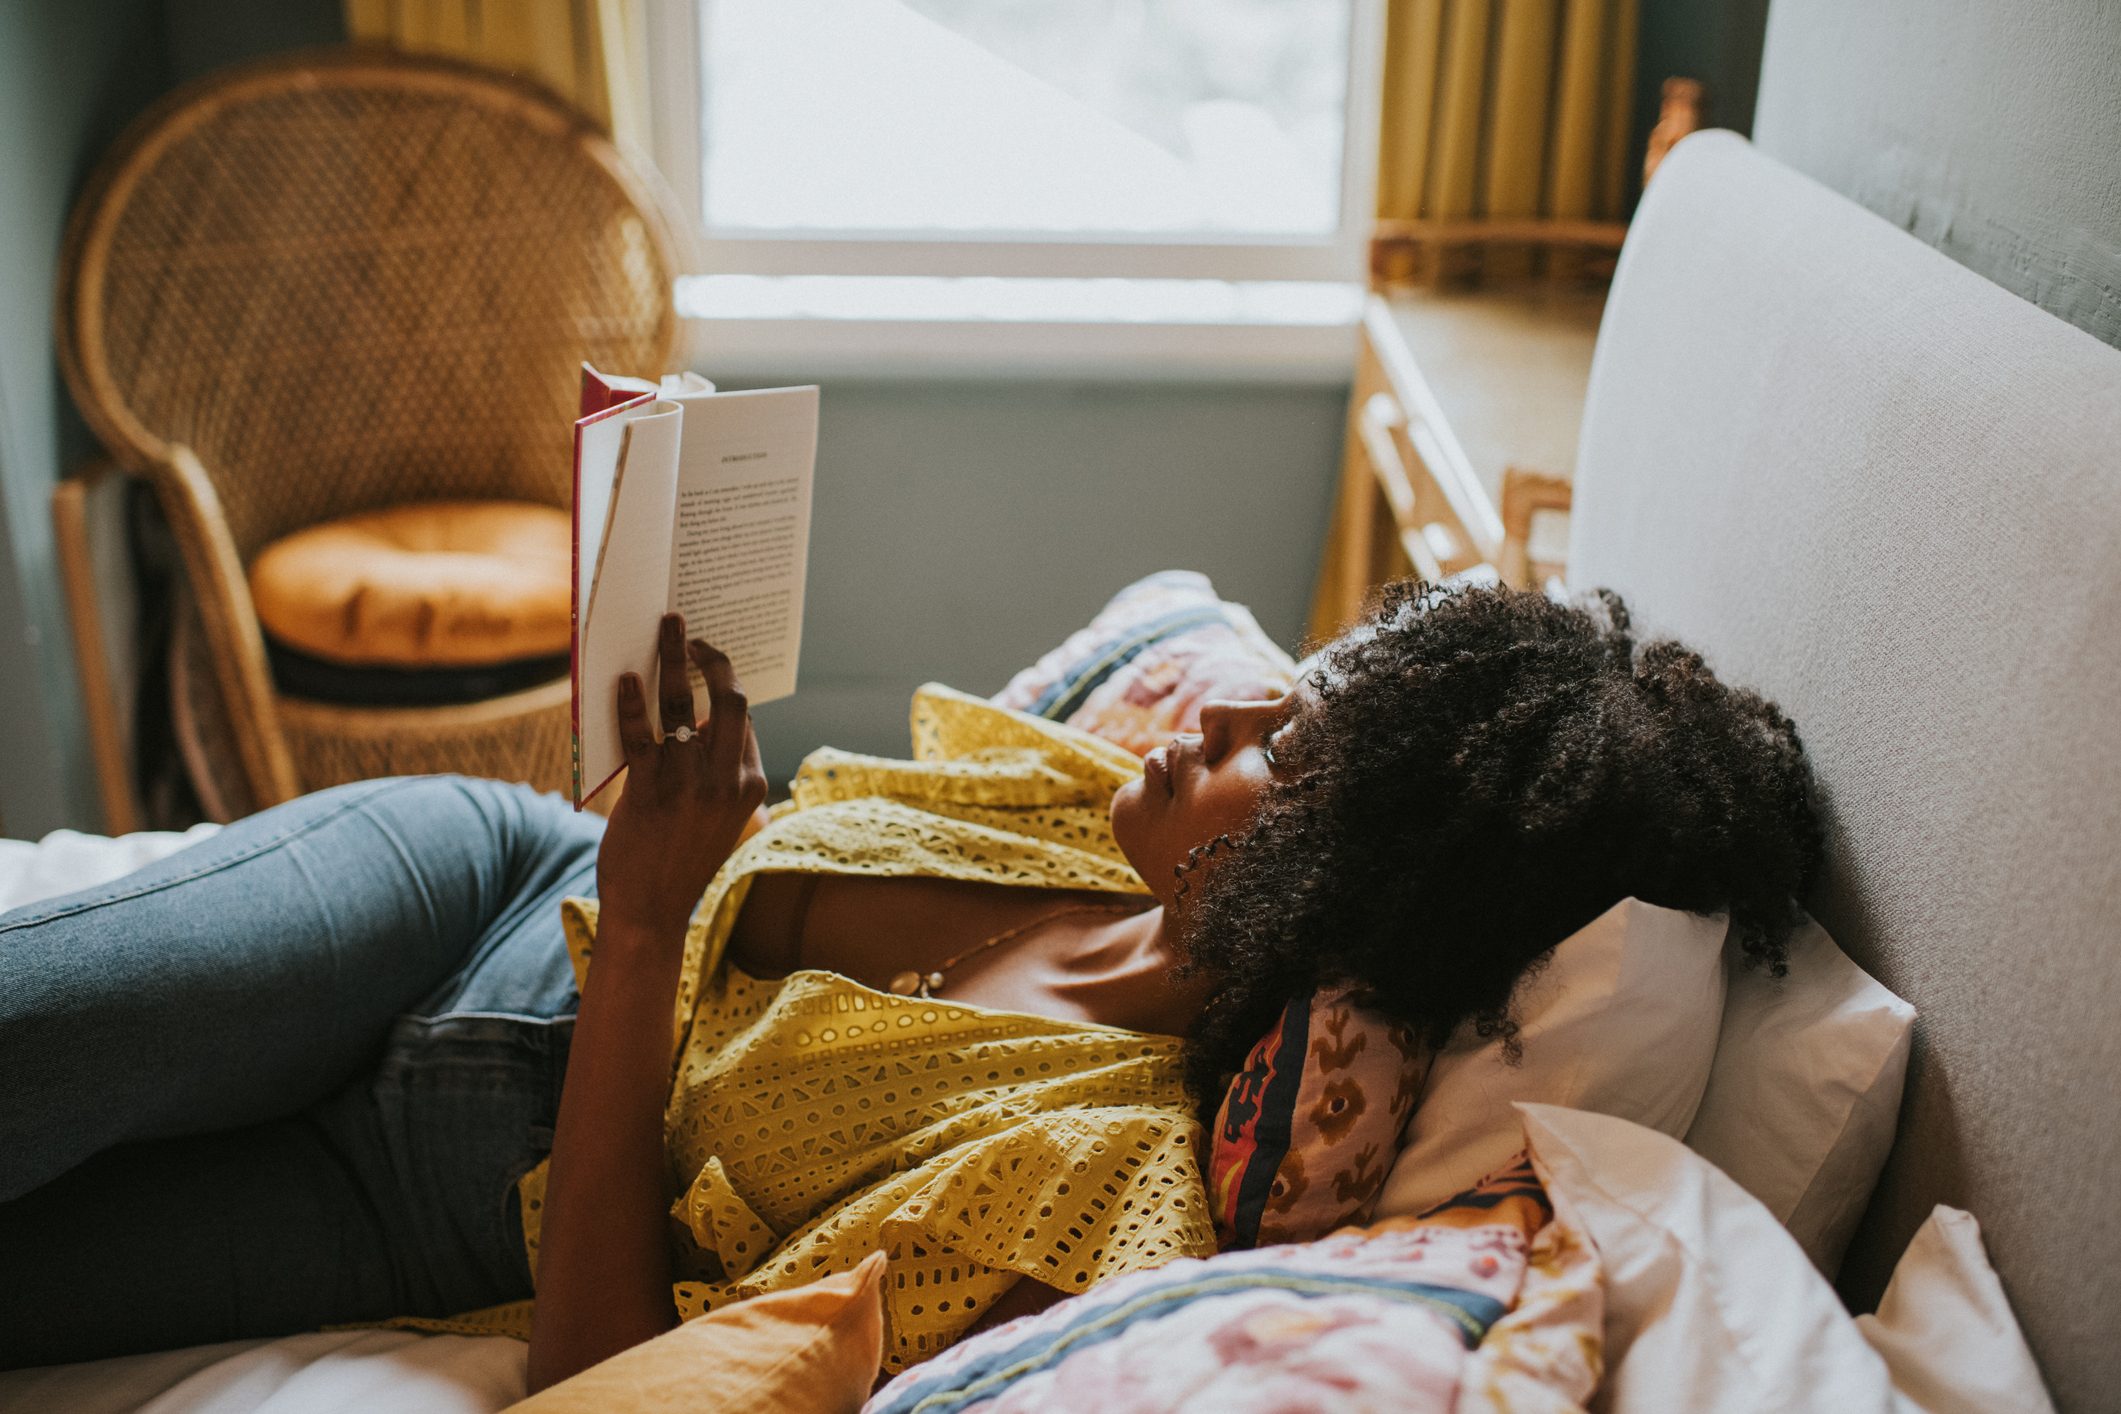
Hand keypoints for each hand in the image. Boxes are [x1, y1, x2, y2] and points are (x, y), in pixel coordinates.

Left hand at [595, 613, 767, 940]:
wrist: (651, 912)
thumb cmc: (677, 859)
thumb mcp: (715, 815)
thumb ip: (714, 770)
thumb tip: (692, 717)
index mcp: (750, 784)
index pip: (742, 719)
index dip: (724, 682)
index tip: (707, 656)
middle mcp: (728, 781)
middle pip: (730, 701)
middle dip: (714, 659)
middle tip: (690, 634)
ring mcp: (690, 786)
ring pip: (684, 707)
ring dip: (672, 661)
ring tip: (664, 631)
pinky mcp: (651, 794)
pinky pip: (641, 736)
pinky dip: (630, 703)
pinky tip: (622, 680)